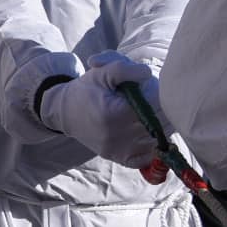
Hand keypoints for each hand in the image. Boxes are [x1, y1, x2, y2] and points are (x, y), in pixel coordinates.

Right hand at [39, 55, 158, 166]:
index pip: (155, 103)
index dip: (157, 93)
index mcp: (115, 112)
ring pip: (158, 139)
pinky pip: (148, 157)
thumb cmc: (87, 90)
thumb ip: (124, 68)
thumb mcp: (101, 72)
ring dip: (159, 125)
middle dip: (161, 109)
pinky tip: (146, 133)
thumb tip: (147, 74)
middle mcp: (117, 134)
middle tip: (150, 101)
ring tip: (147, 114)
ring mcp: (119, 149)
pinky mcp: (119, 158)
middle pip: (160, 122)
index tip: (148, 88)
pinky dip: (152, 146)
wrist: (65, 112)